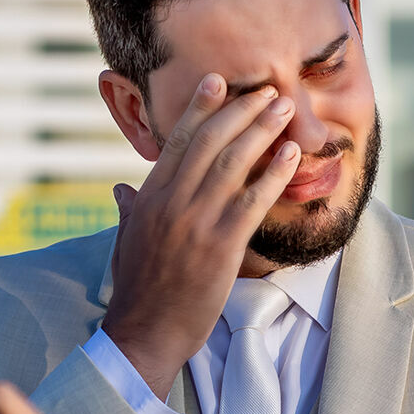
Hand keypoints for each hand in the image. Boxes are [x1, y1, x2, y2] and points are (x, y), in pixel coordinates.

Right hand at [103, 74, 301, 398]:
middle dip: (240, 109)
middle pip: (209, 141)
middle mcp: (171, 202)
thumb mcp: (126, 242)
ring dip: (262, 129)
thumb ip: (129, 209)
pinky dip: (274, 172)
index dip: (200, 108)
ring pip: (232, 162)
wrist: (145, 332)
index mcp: (149, 198)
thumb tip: (122, 188)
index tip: (219, 82)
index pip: (177, 141)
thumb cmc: (138, 291)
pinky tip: (291, 153)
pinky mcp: (221, 245)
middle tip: (266, 89)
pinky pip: (253, 199)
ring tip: (285, 107)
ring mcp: (196, 221)